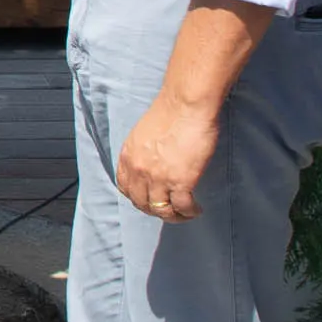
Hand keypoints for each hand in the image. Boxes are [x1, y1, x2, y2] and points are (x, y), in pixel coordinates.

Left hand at [115, 91, 219, 221]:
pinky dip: (190, 212)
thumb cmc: (171, 112)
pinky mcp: (180, 181)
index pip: (125, 188)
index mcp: (128, 156)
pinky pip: (182, 207)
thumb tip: (153, 163)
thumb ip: (143, 151)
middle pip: (141, 203)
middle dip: (155, 211)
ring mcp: (158, 178)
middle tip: (169, 211)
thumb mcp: (143, 133)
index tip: (148, 200)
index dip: (137, 198)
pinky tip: (196, 210)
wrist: (186, 105)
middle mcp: (139, 170)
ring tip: (185, 214)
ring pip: (161, 210)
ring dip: (174, 216)